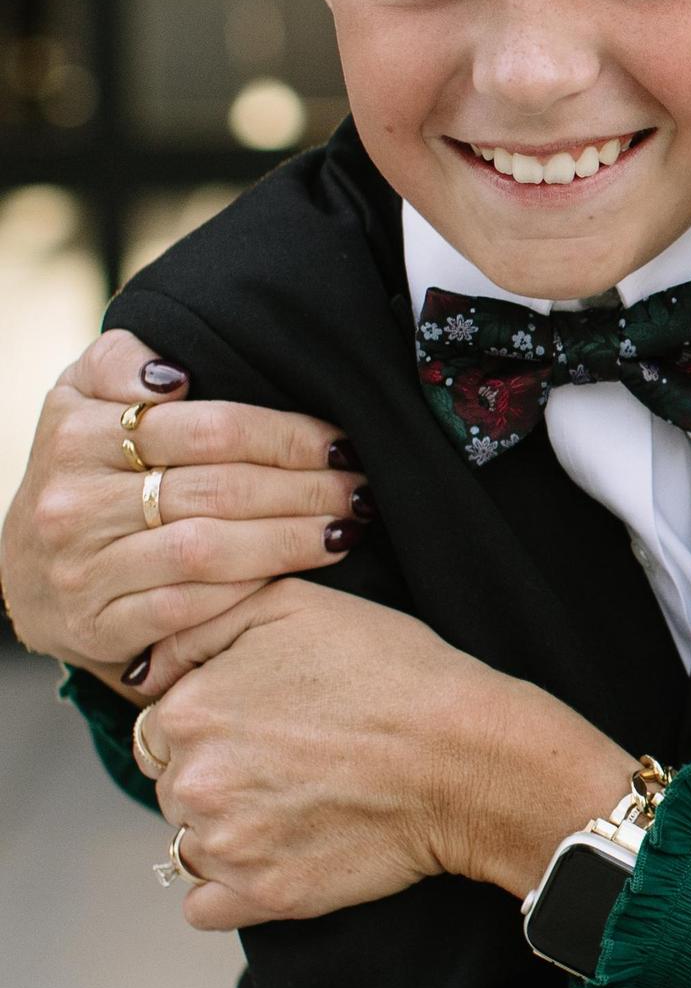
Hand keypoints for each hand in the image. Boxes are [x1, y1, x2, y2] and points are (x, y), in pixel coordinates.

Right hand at [0, 328, 364, 694]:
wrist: (25, 573)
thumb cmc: (81, 471)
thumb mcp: (80, 400)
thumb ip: (119, 363)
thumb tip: (173, 371)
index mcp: (77, 432)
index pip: (206, 428)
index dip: (284, 434)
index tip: (339, 440)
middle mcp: (75, 500)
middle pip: (217, 489)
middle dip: (305, 487)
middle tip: (360, 487)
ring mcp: (84, 567)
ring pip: (208, 550)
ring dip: (290, 540)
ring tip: (346, 529)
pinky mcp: (97, 624)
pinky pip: (187, 608)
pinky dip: (247, 591)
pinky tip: (294, 578)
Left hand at [135, 579, 627, 929]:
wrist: (470, 757)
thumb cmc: (396, 675)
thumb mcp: (294, 604)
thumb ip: (200, 623)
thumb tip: (150, 666)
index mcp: (189, 711)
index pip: (162, 725)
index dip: (213, 719)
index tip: (265, 720)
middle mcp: (194, 783)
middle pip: (174, 784)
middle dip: (217, 773)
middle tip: (290, 760)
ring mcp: (229, 847)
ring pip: (189, 842)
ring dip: (226, 827)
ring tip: (296, 803)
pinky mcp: (267, 897)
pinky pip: (203, 908)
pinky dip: (227, 889)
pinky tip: (273, 855)